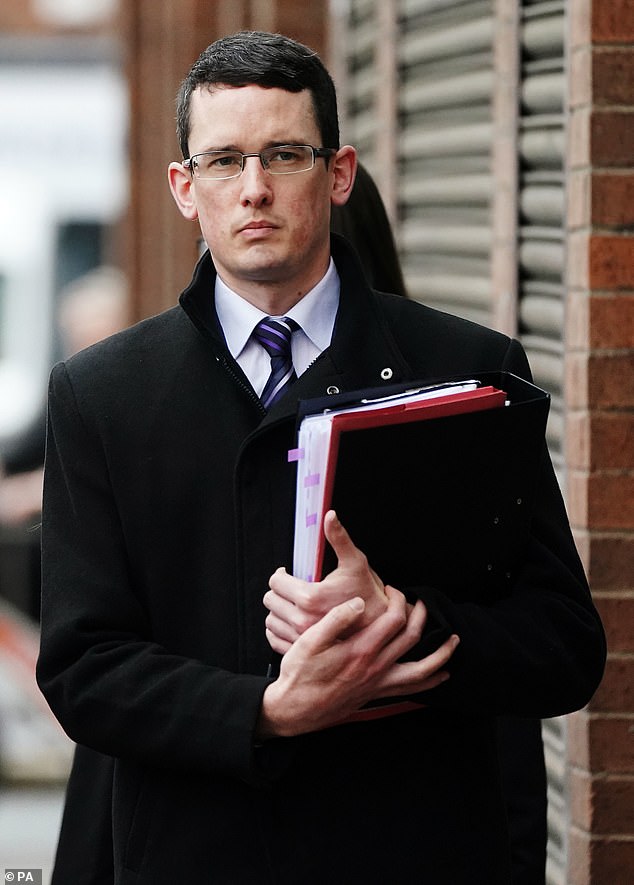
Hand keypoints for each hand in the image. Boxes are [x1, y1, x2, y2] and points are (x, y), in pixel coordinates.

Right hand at [258, 586, 458, 737]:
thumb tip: (357, 602)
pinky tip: (440, 676)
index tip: (391, 589)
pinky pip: (411, 689)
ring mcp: (378, 683)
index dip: (398, 600)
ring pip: (421, 669)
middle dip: (421, 615)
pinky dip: (430, 681)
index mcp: (360, 650)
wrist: (295, 709)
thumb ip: (335, 620)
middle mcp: (375, 667)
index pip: (393, 619)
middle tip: (420, 602)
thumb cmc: (299, 674)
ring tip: (453, 641)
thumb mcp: (308, 641)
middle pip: (412, 638)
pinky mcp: (376, 694)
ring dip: (440, 653)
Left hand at [264, 510, 388, 652]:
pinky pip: (275, 638)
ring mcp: (301, 638)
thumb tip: (329, 516)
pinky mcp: (301, 650)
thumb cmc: (369, 594)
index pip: (276, 582)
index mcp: (310, 597)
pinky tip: (292, 620)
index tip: (288, 574)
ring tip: (292, 603)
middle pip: (270, 600)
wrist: (380, 626)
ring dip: (279, 609)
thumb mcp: (355, 562)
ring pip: (271, 619)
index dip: (281, 575)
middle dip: (279, 590)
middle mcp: (303, 620)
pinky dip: (279, 628)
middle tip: (291, 587)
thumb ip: (338, 537)